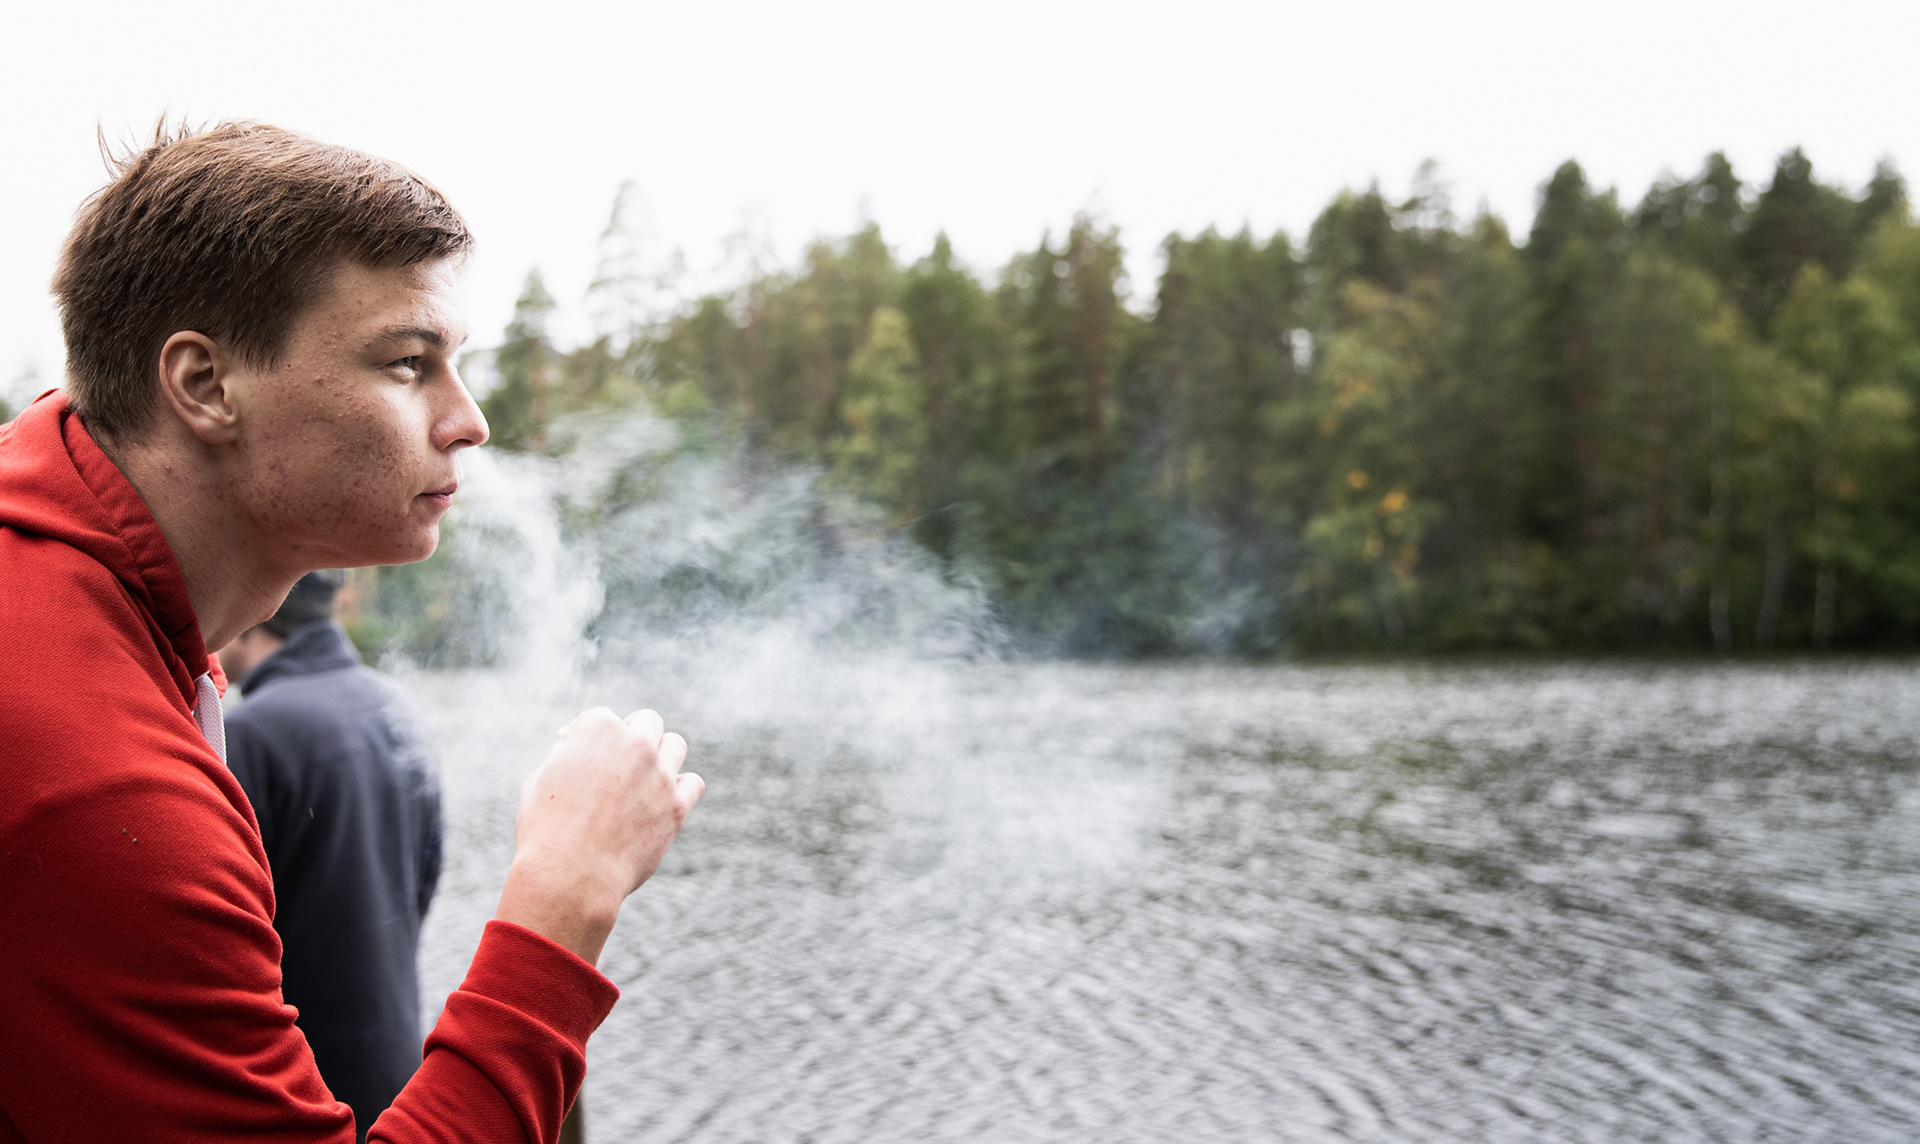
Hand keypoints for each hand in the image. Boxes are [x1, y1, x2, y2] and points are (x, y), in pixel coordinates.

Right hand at [494, 707, 703, 964]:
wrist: (569, 876)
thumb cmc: (545, 831)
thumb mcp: (538, 781)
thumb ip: (563, 757)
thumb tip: (573, 748)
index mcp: (599, 729)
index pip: (602, 717)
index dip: (588, 736)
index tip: (581, 755)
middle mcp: (636, 744)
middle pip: (647, 722)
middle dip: (632, 736)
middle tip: (619, 759)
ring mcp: (660, 774)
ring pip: (675, 745)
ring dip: (661, 755)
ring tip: (645, 776)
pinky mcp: (677, 806)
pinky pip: (693, 783)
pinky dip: (681, 788)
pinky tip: (665, 799)